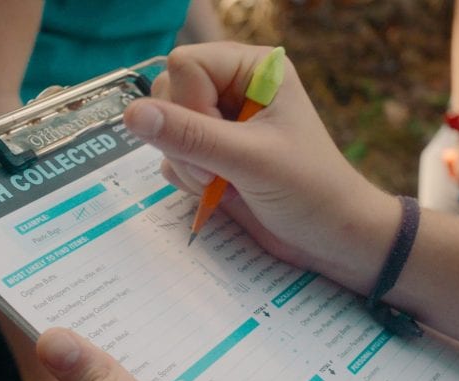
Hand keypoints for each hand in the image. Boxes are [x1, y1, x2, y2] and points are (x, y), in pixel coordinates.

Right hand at [124, 42, 399, 294]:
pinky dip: (189, 179)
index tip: (220, 143)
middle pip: (169, 96)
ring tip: (228, 183)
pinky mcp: (212, 155)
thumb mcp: (251, 160)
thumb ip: (191, 136)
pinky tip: (222, 191)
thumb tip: (131, 114)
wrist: (328, 236)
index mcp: (252, 69)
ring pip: (165, 130)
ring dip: (189, 165)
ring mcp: (220, 124)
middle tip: (222, 169)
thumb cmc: (308, 191)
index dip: (190, 107)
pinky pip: (173, 157)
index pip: (184, 65)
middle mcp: (233, 90)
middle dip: (188, 142)